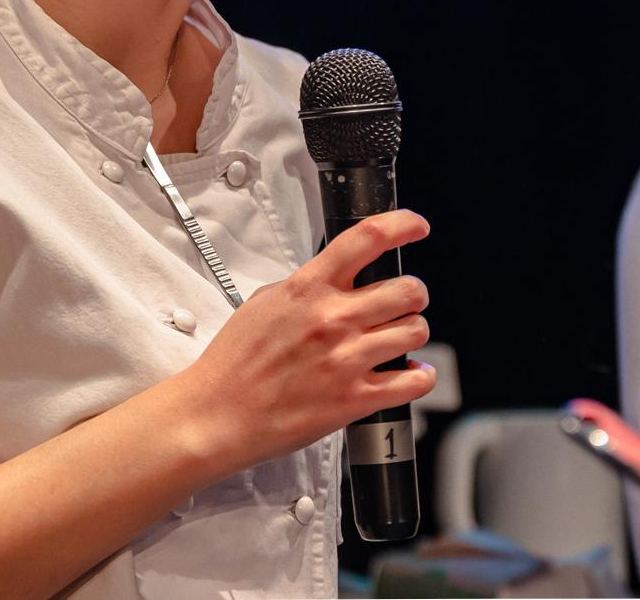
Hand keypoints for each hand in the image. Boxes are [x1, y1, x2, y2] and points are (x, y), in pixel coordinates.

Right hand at [169, 209, 435, 476]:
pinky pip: (413, 382)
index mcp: (308, 288)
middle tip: (406, 300)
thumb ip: (304, 287)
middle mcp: (332, 319)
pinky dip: (420, 377)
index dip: (402, 224)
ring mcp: (347, 359)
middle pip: (408, 289)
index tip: (416, 226)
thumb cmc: (234, 363)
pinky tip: (412, 373)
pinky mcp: (355, 400)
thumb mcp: (263, 304)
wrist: (219, 414)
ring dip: (413, 332)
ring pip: (416, 331)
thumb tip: (333, 278)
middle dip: (413, 293)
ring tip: (401, 338)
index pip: (367, 238)